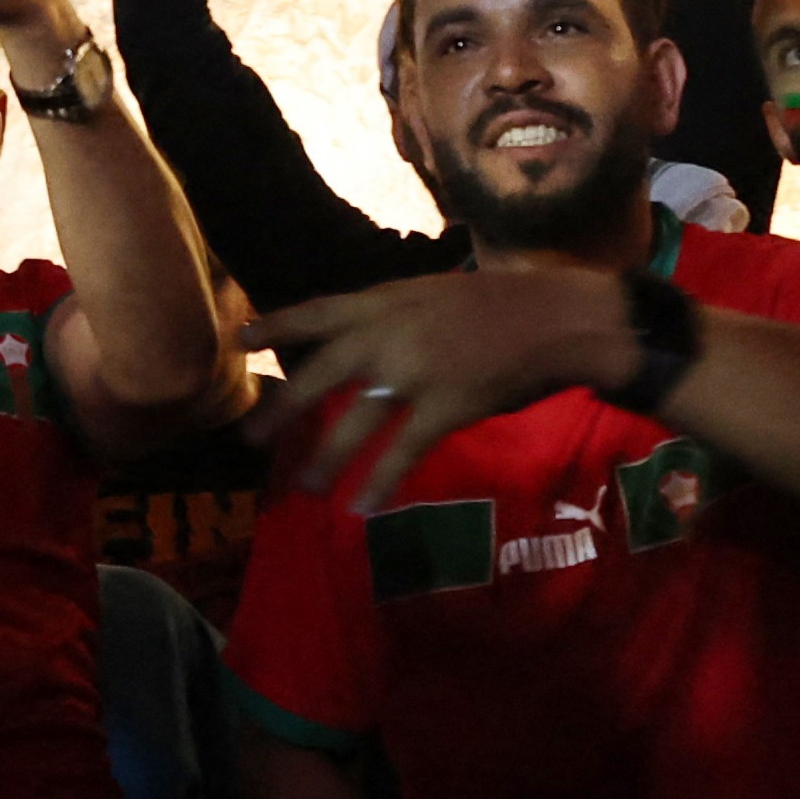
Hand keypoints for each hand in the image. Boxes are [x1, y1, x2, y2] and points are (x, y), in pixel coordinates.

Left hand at [253, 266, 623, 510]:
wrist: (557, 318)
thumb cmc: (504, 303)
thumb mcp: (435, 292)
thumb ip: (395, 314)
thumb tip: (362, 336)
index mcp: (386, 301)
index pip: (318, 311)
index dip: (278, 324)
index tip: (242, 337)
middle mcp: (389, 334)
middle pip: (320, 375)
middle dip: (283, 408)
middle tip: (250, 438)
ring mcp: (415, 371)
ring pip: (354, 422)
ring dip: (327, 459)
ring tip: (306, 487)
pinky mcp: (444, 407)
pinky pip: (402, 452)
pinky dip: (381, 483)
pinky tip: (364, 506)